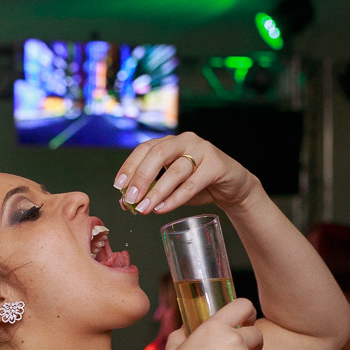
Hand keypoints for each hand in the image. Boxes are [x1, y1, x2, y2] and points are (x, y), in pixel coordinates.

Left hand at [113, 133, 259, 215]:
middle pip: (157, 154)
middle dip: (140, 177)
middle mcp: (185, 141)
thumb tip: (125, 202)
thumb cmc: (198, 185)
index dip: (129, 166)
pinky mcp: (216, 164)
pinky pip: (192, 183)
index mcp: (170, 143)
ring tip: (144, 208)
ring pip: (175, 170)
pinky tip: (162, 208)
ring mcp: (202, 150)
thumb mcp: (171, 187)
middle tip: (130, 198)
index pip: (144, 148)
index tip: (118, 186)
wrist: (231, 187)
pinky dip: (175, 198)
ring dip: (157, 191)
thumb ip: (150, 190)